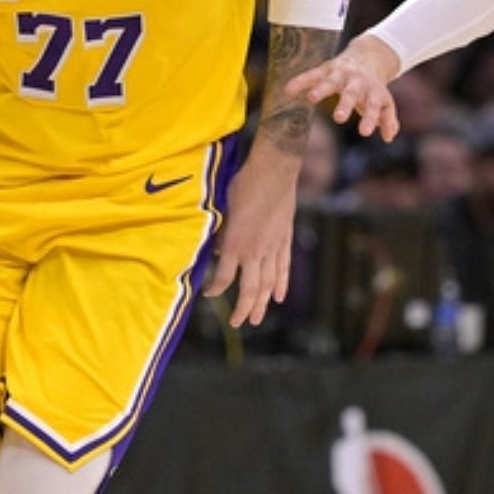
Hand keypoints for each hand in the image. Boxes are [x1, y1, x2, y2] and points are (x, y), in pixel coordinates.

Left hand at [204, 150, 296, 327]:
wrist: (274, 170)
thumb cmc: (244, 185)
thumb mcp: (223, 210)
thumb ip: (220, 235)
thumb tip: (219, 253)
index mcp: (235, 244)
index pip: (223, 278)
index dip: (215, 289)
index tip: (208, 294)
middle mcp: (255, 250)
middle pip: (250, 289)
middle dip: (243, 309)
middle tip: (238, 323)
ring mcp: (273, 247)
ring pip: (269, 283)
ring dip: (263, 303)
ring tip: (257, 318)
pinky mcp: (285, 239)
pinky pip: (283, 267)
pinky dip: (282, 284)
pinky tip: (279, 297)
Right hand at [283, 35, 400, 140]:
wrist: (367, 57)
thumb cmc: (373, 88)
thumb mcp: (384, 102)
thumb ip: (388, 119)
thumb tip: (389, 137)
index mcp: (373, 91)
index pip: (373, 106)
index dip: (370, 119)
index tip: (364, 132)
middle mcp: (357, 82)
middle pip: (351, 93)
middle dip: (345, 104)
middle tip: (339, 118)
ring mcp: (340, 75)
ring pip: (330, 81)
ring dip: (321, 89)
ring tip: (311, 98)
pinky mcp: (325, 70)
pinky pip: (311, 75)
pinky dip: (300, 81)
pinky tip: (288, 90)